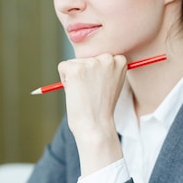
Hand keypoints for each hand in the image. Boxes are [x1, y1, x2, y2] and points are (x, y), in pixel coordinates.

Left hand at [58, 54, 125, 174]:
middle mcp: (108, 58)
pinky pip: (63, 67)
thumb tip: (87, 58)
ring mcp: (92, 63)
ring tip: (84, 94)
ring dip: (74, 78)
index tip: (99, 88)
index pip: (100, 57)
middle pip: (86, 57)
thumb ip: (104, 69)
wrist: (95, 126)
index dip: (95, 73)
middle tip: (90, 92)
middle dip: (84, 73)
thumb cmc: (101, 109)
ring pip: (74, 63)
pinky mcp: (76, 69)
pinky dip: (64, 81)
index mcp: (120, 61)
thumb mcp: (110, 84)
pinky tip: (75, 92)